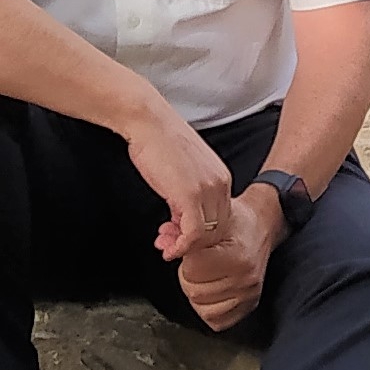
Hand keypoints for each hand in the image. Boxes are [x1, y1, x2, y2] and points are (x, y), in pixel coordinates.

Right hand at [132, 109, 235, 260]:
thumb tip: (179, 217)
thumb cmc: (158, 141)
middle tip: (169, 246)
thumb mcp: (182, 170)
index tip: (178, 237)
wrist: (148, 121)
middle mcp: (221, 184)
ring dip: (184, 247)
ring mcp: (208, 190)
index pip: (220, 218)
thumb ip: (187, 193)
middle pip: (217, 229)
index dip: (200, 233)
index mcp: (221, 177)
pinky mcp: (191, 195)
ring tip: (165, 246)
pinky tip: (167, 248)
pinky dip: (181, 246)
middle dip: (192, 244)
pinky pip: (193, 233)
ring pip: (207, 235)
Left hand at [177, 185, 281, 330]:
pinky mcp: (249, 305)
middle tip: (197, 264)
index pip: (193, 269)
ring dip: (197, 293)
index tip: (192, 250)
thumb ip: (189, 236)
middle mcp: (245, 279)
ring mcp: (248, 295)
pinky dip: (208, 309)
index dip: (187, 258)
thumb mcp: (213, 220)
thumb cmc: (236, 224)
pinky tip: (210, 292)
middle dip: (189, 276)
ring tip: (204, 277)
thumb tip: (165, 244)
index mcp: (238, 256)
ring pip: (203, 309)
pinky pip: (217, 321)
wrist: (260, 228)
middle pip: (195, 292)